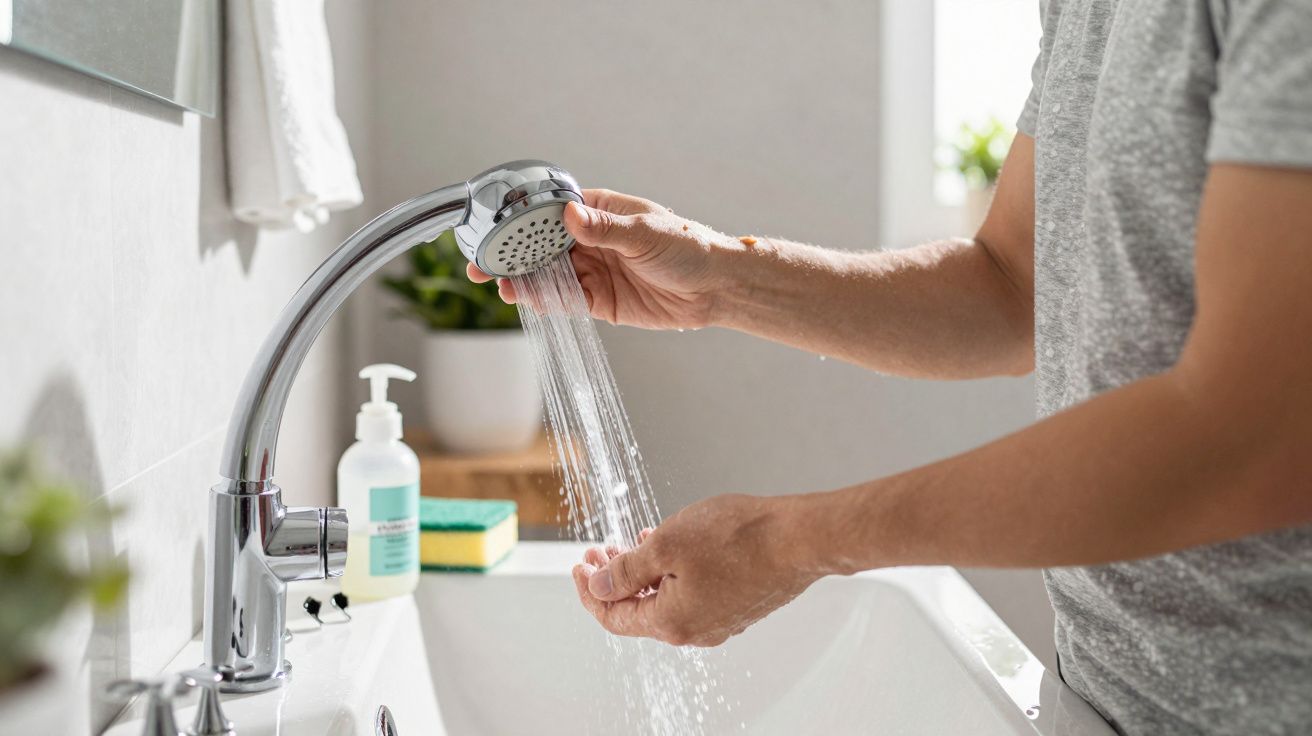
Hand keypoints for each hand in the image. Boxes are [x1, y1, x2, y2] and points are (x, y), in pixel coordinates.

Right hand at [467, 189, 731, 329]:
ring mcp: (594, 270)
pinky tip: (526, 300)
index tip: (497, 225)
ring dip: (524, 279)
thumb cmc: (688, 247)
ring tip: (498, 283)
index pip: (552, 211)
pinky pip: (566, 299)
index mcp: (601, 212)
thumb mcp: (646, 233)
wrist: (715, 289)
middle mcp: (592, 239)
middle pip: (542, 245)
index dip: (522, 218)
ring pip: (549, 274)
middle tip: (482, 260)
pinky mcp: (600, 300)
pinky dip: (545, 300)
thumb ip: (607, 229)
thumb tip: (572, 216)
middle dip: (512, 252)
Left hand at [571, 494, 820, 645]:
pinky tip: (672, 546)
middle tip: (600, 549)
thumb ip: (626, 570)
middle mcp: (695, 631)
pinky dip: (672, 574)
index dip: (589, 590)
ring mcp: (719, 621)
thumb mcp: (665, 544)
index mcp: (671, 622)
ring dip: (644, 574)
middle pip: (638, 610)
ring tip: (634, 541)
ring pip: (666, 600)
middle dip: (614, 579)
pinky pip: (692, 595)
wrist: (799, 539)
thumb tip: (597, 588)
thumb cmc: (738, 538)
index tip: (579, 564)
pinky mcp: (738, 606)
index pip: (613, 616)